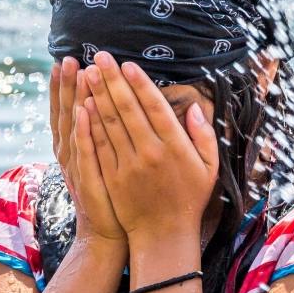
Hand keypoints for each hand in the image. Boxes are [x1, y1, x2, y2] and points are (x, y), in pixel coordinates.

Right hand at [50, 58, 124, 242]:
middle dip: (67, 85)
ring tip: (77, 72)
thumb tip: (102, 103)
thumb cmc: (114, 194)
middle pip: (67, 112)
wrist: (110, 234)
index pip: (69, 110)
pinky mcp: (91, 179)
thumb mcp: (103, 161)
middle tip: (67, 57)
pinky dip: (83, 130)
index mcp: (77, 146)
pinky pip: (86, 150)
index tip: (68, 60)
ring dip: (74, 99)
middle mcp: (72, 153)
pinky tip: (84, 109)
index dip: (66, 86)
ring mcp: (79, 166)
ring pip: (75, 126)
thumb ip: (103, 134)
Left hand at [76, 52, 218, 241]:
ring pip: (109, 123)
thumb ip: (204, 136)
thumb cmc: (190, 198)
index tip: (128, 64)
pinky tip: (83, 104)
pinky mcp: (112, 176)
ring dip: (97, 95)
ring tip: (88, 72)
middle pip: (127, 109)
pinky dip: (89, 123)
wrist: (164, 235)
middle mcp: (150, 152)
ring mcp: (128, 165)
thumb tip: (195, 108)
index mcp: (175, 147)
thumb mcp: (210, 168)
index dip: (140, 84)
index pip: (155, 107)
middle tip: (100, 57)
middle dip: (113, 80)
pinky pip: (99, 145)